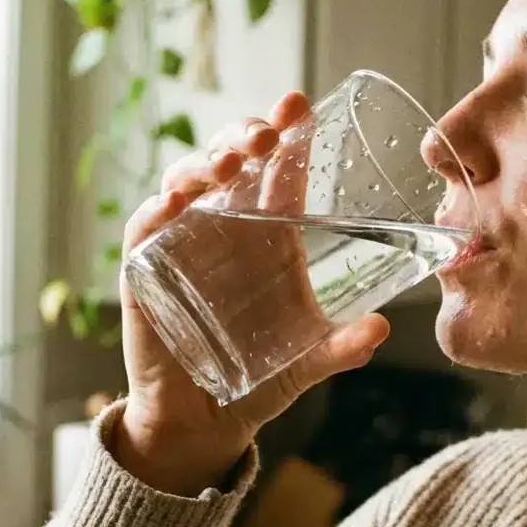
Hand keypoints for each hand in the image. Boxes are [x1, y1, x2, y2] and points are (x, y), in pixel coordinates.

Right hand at [115, 92, 390, 495]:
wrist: (206, 422)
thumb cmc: (261, 379)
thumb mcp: (309, 360)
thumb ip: (344, 347)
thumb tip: (382, 330)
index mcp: (269, 235)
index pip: (277, 171)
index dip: (286, 133)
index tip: (299, 104)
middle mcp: (225, 230)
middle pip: (229, 161)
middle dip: (244, 136)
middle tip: (264, 137)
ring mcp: (182, 245)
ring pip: (186, 181)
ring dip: (204, 163)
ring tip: (228, 163)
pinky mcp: (146, 272)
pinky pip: (144, 229)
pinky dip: (156, 210)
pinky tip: (175, 202)